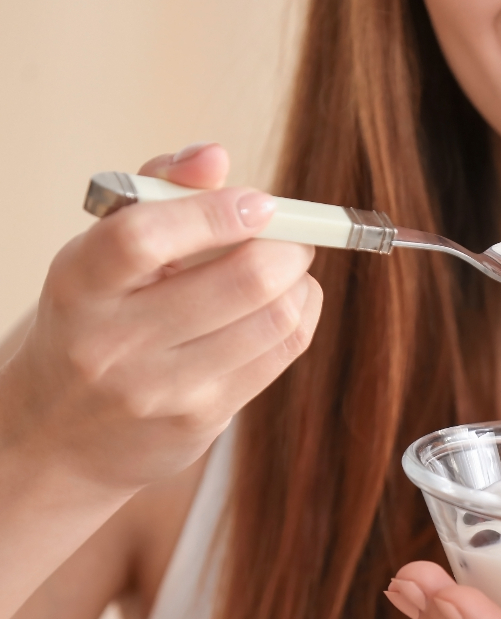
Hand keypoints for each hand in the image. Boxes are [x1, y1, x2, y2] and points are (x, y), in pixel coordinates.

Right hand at [0, 143, 321, 491]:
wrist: (53, 435)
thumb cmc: (91, 322)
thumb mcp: (100, 257)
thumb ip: (156, 196)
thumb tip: (215, 156)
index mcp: (79, 284)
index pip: (145, 237)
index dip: (216, 212)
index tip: (259, 202)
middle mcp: (113, 341)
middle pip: (239, 280)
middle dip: (287, 246)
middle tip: (292, 236)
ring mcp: (160, 388)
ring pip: (274, 319)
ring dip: (301, 282)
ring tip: (290, 269)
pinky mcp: (199, 420)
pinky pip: (280, 354)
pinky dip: (301, 315)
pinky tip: (288, 303)